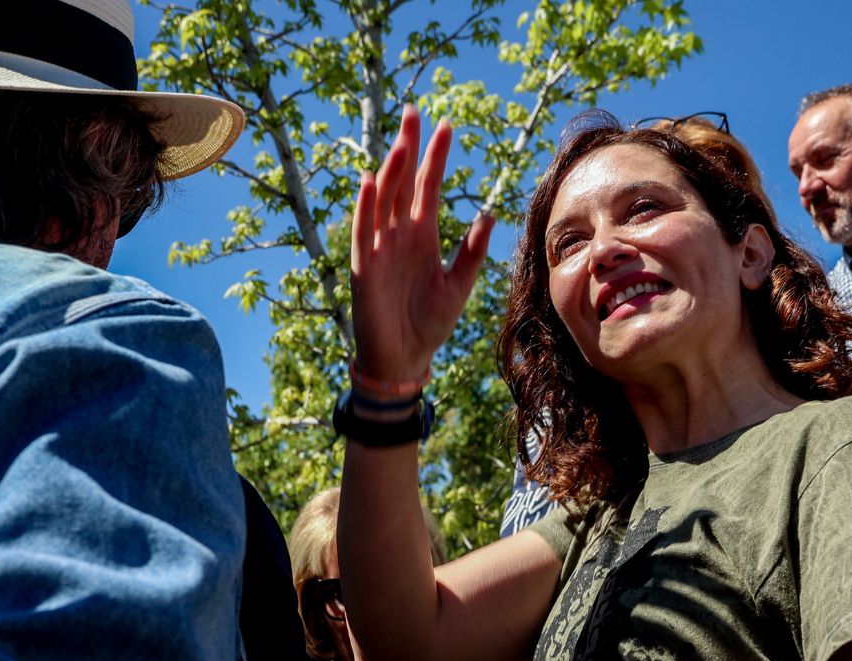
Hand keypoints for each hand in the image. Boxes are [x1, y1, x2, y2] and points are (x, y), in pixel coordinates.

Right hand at [350, 104, 494, 380]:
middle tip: (414, 112)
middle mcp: (399, 235)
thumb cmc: (430, 323)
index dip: (435, 157)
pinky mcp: (363, 266)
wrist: (405, 358)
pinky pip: (363, 231)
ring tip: (401, 142)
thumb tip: (489, 215)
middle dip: (408, 147)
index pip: (427, 186)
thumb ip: (472, 253)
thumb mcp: (459, 286)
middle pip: (402, 182)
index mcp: (423, 236)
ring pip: (383, 200)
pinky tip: (371, 181)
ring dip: (390, 171)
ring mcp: (379, 247)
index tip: (446, 125)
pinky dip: (366, 207)